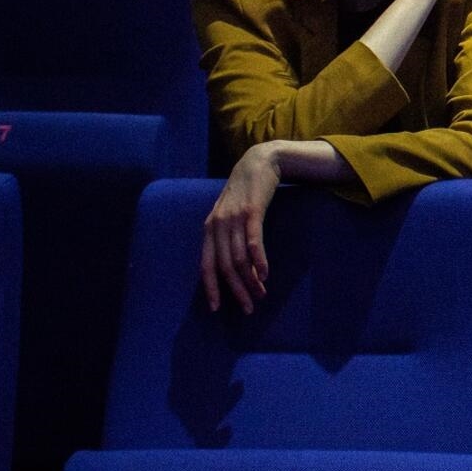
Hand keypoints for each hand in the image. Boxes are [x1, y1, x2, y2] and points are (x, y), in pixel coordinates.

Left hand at [200, 143, 281, 313]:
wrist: (259, 162)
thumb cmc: (245, 191)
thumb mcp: (229, 213)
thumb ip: (227, 235)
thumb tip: (234, 263)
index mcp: (210, 228)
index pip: (206, 265)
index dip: (210, 287)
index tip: (216, 308)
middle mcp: (218, 225)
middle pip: (225, 266)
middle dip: (236, 290)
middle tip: (248, 308)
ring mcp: (234, 218)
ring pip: (239, 258)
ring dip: (251, 280)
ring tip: (261, 294)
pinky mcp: (252, 212)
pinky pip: (253, 241)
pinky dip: (259, 260)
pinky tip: (265, 274)